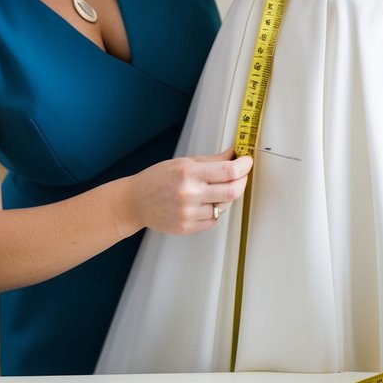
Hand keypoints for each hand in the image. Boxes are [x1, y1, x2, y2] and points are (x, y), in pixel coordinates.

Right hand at [126, 147, 251, 235]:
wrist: (136, 201)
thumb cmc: (157, 179)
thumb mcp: (183, 163)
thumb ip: (212, 160)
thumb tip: (234, 154)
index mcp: (188, 174)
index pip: (228, 171)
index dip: (244, 166)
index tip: (247, 161)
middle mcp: (189, 194)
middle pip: (232, 192)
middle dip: (243, 181)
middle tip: (242, 174)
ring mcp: (188, 214)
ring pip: (224, 207)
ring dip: (227, 197)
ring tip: (215, 189)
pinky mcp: (187, 228)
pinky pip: (214, 220)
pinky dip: (215, 211)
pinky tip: (205, 203)